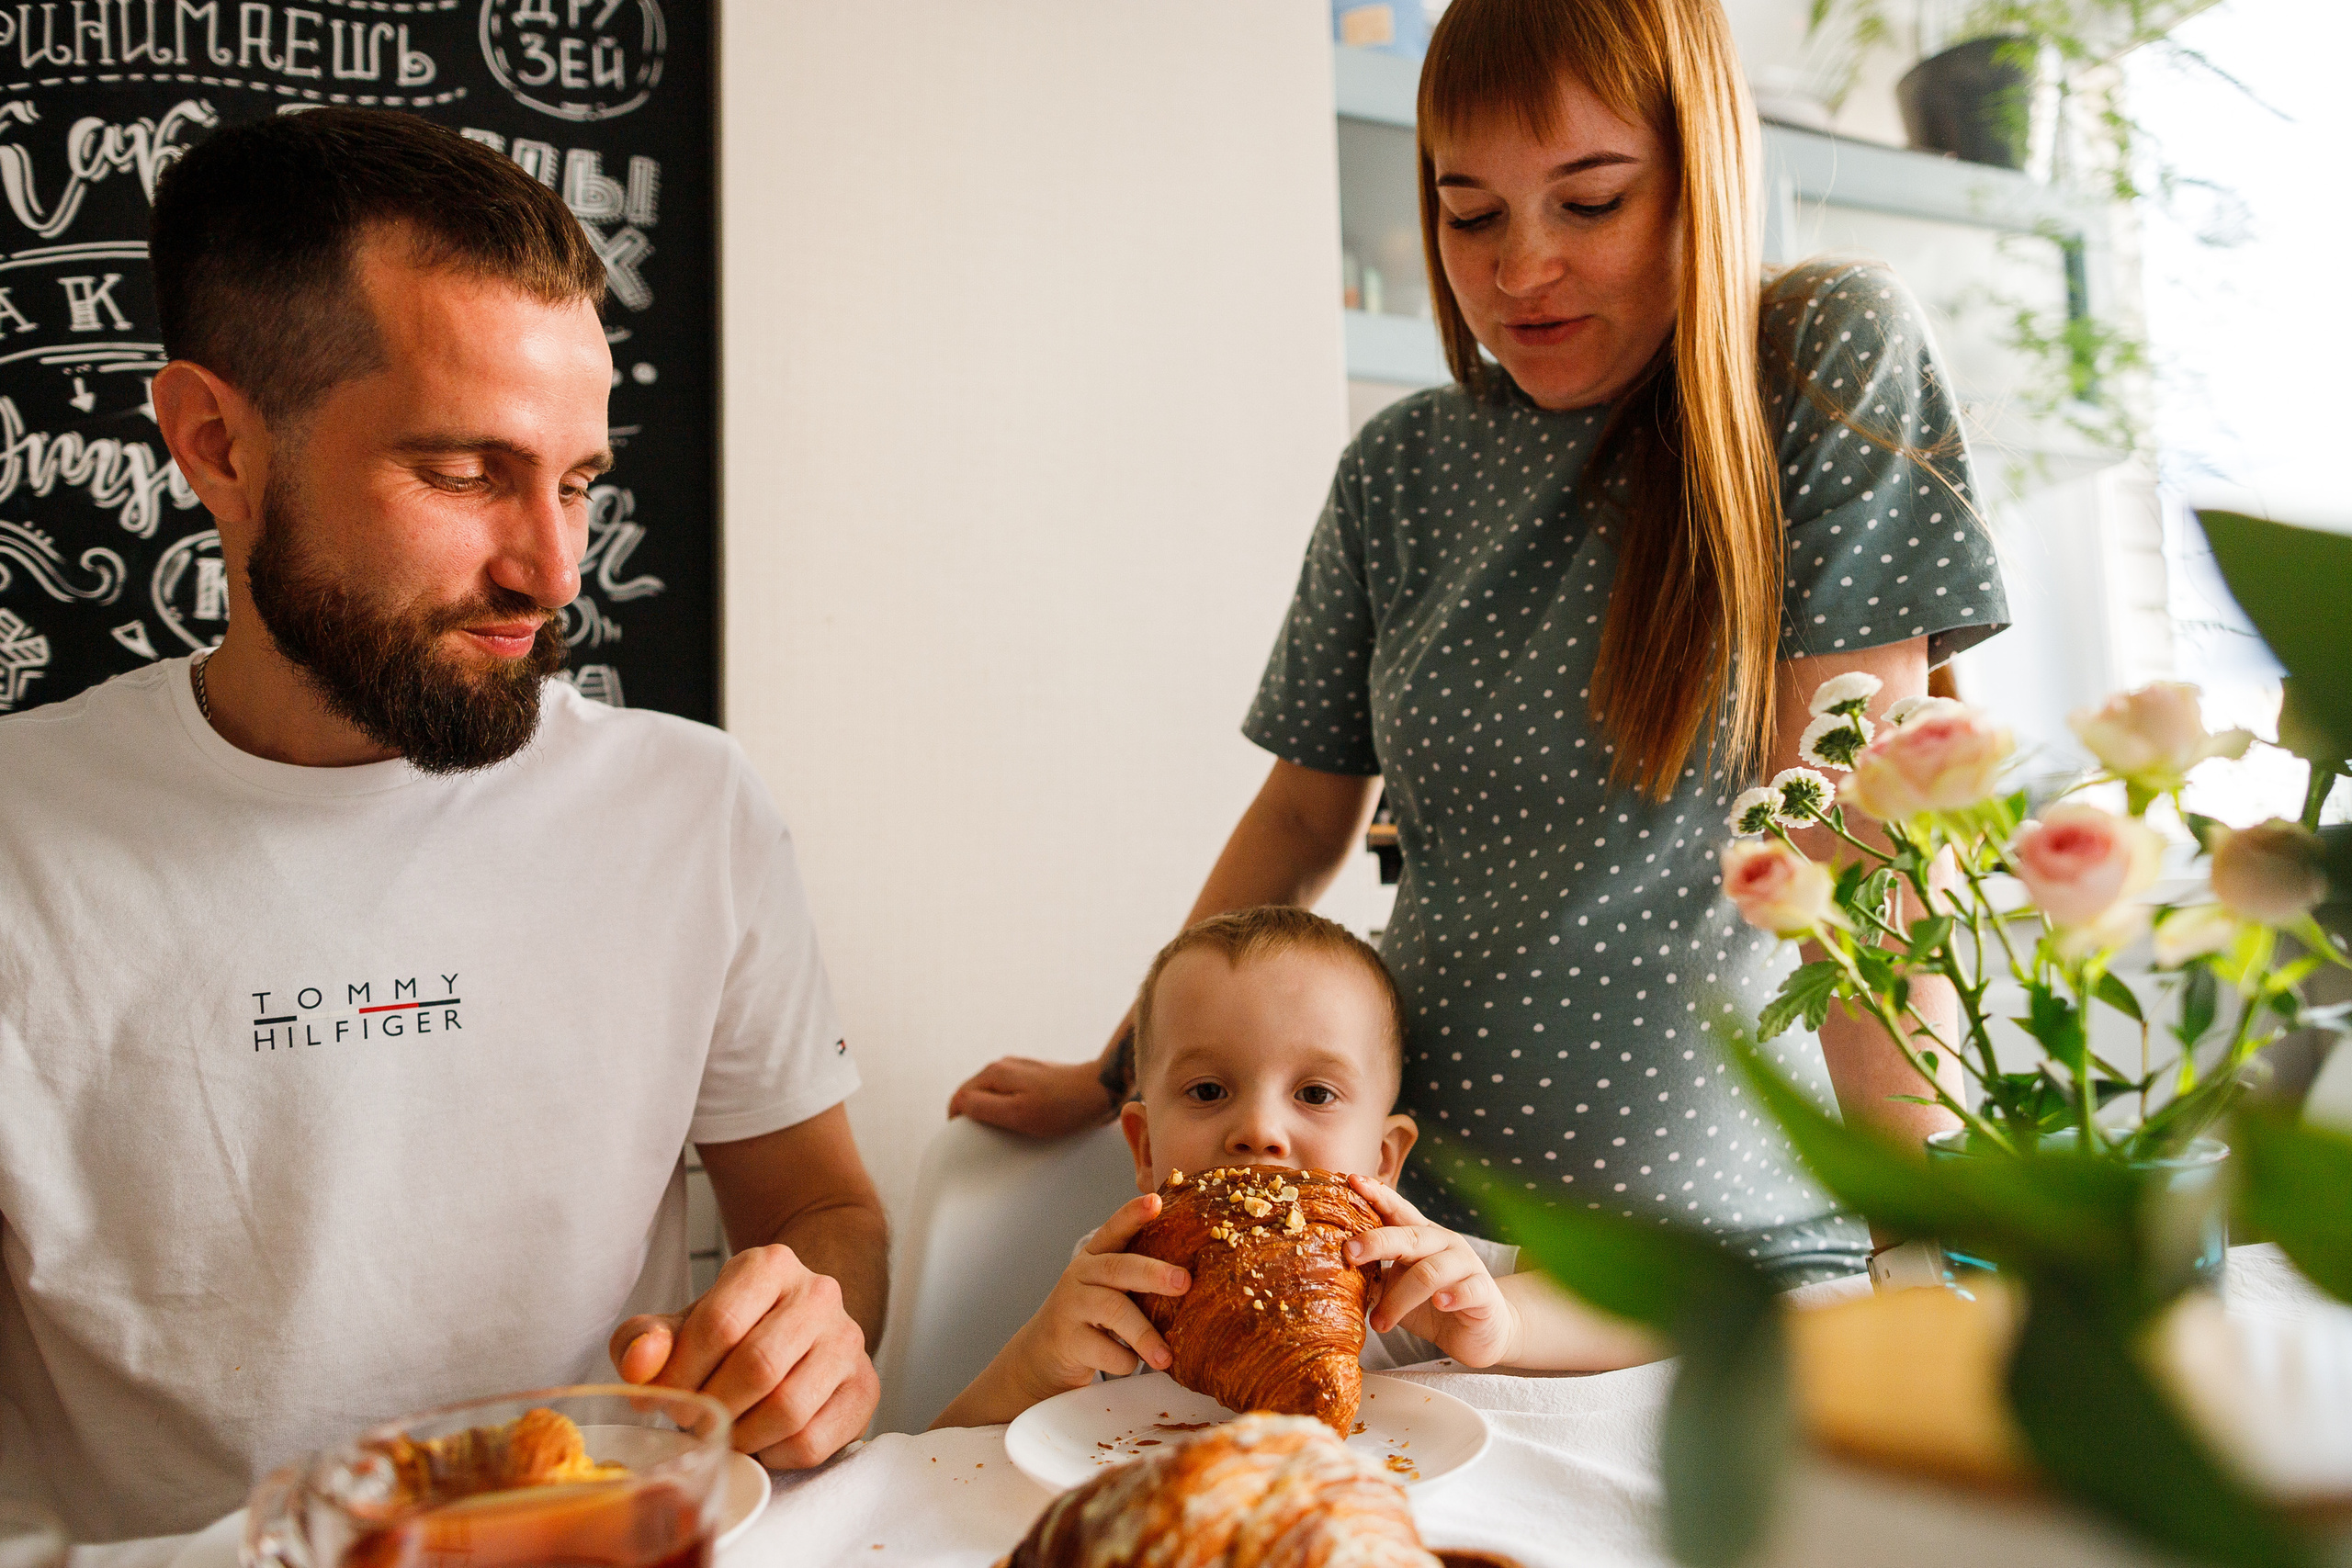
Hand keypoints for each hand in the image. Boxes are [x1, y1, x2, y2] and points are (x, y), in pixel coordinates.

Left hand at [609, 1244, 876, 1469]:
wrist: (797, 1324)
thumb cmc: (732, 1329)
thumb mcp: (681, 1324)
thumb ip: (644, 1340)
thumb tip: (640, 1366)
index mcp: (770, 1265)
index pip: (719, 1323)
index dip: (680, 1374)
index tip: (662, 1397)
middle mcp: (818, 1295)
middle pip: (758, 1367)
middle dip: (713, 1407)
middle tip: (693, 1420)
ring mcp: (848, 1341)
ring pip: (789, 1408)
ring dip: (743, 1435)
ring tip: (727, 1431)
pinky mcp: (865, 1388)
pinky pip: (814, 1440)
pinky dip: (775, 1454)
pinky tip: (761, 1441)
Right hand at [947, 1056, 1114, 1137]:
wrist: (1103, 1090)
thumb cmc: (1063, 1107)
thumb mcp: (1017, 1113)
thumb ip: (982, 1107)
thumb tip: (957, 1105)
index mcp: (994, 1072)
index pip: (959, 1098)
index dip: (959, 1122)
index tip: (971, 1143)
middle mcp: (1004, 1065)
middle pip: (974, 1095)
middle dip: (977, 1117)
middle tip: (992, 1141)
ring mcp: (1021, 1069)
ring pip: (993, 1095)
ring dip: (996, 1114)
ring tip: (1010, 1133)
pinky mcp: (1036, 1076)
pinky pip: (1012, 1095)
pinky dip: (1013, 1109)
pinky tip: (1027, 1122)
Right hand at [1004, 1193, 1190, 1399]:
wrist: (1045, 1353)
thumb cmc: (1092, 1315)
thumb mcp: (1107, 1286)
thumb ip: (1136, 1276)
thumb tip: (1195, 1281)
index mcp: (1095, 1256)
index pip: (1115, 1229)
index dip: (1134, 1214)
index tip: (1156, 1201)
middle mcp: (1082, 1275)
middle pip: (1119, 1268)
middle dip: (1155, 1273)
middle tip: (1185, 1282)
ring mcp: (1071, 1306)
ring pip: (1113, 1311)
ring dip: (1145, 1334)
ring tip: (1167, 1356)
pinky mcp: (1068, 1339)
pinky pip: (1105, 1350)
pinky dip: (1125, 1360)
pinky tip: (1130, 1362)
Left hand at [1345, 1175, 1519, 1367]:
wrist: (1481, 1331)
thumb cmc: (1432, 1304)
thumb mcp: (1399, 1286)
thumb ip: (1376, 1276)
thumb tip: (1331, 1272)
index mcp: (1421, 1236)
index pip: (1397, 1209)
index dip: (1377, 1194)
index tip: (1352, 1181)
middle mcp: (1444, 1243)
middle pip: (1409, 1235)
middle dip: (1377, 1241)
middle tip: (1350, 1254)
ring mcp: (1466, 1265)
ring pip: (1430, 1271)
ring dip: (1399, 1298)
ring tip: (1379, 1323)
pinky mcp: (1483, 1292)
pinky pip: (1467, 1289)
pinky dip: (1451, 1296)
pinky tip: (1439, 1304)